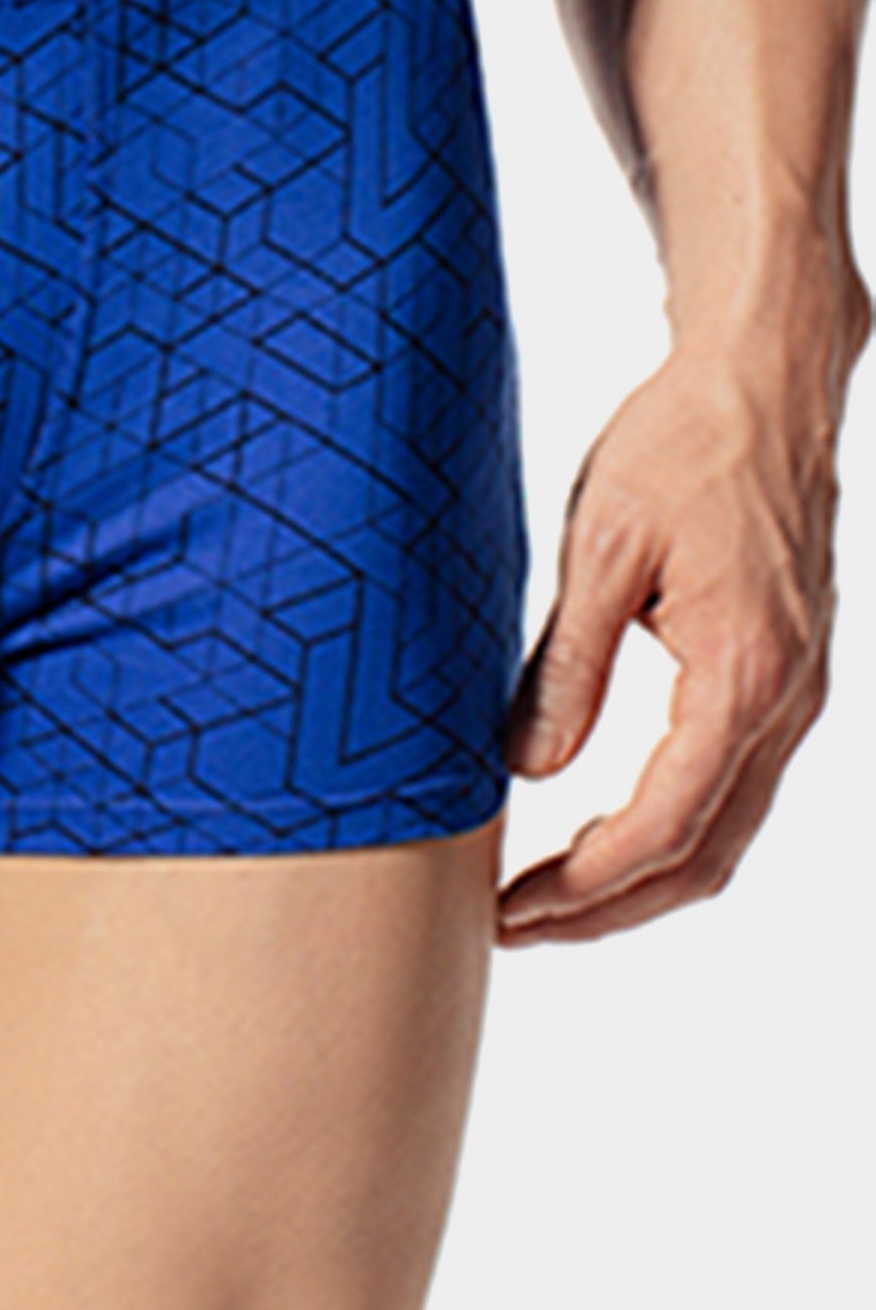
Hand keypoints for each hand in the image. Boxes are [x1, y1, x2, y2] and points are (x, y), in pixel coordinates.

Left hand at [495, 334, 841, 943]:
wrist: (765, 381)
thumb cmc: (682, 442)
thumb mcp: (603, 544)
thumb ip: (569, 663)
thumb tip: (526, 766)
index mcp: (744, 675)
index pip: (668, 826)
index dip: (587, 885)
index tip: (513, 910)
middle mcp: (786, 700)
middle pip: (705, 856)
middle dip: (607, 909)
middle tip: (513, 928)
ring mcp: (796, 693)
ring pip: (726, 832)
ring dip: (640, 880)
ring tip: (547, 898)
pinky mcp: (785, 675)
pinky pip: (735, 786)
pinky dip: (674, 831)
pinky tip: (606, 831)